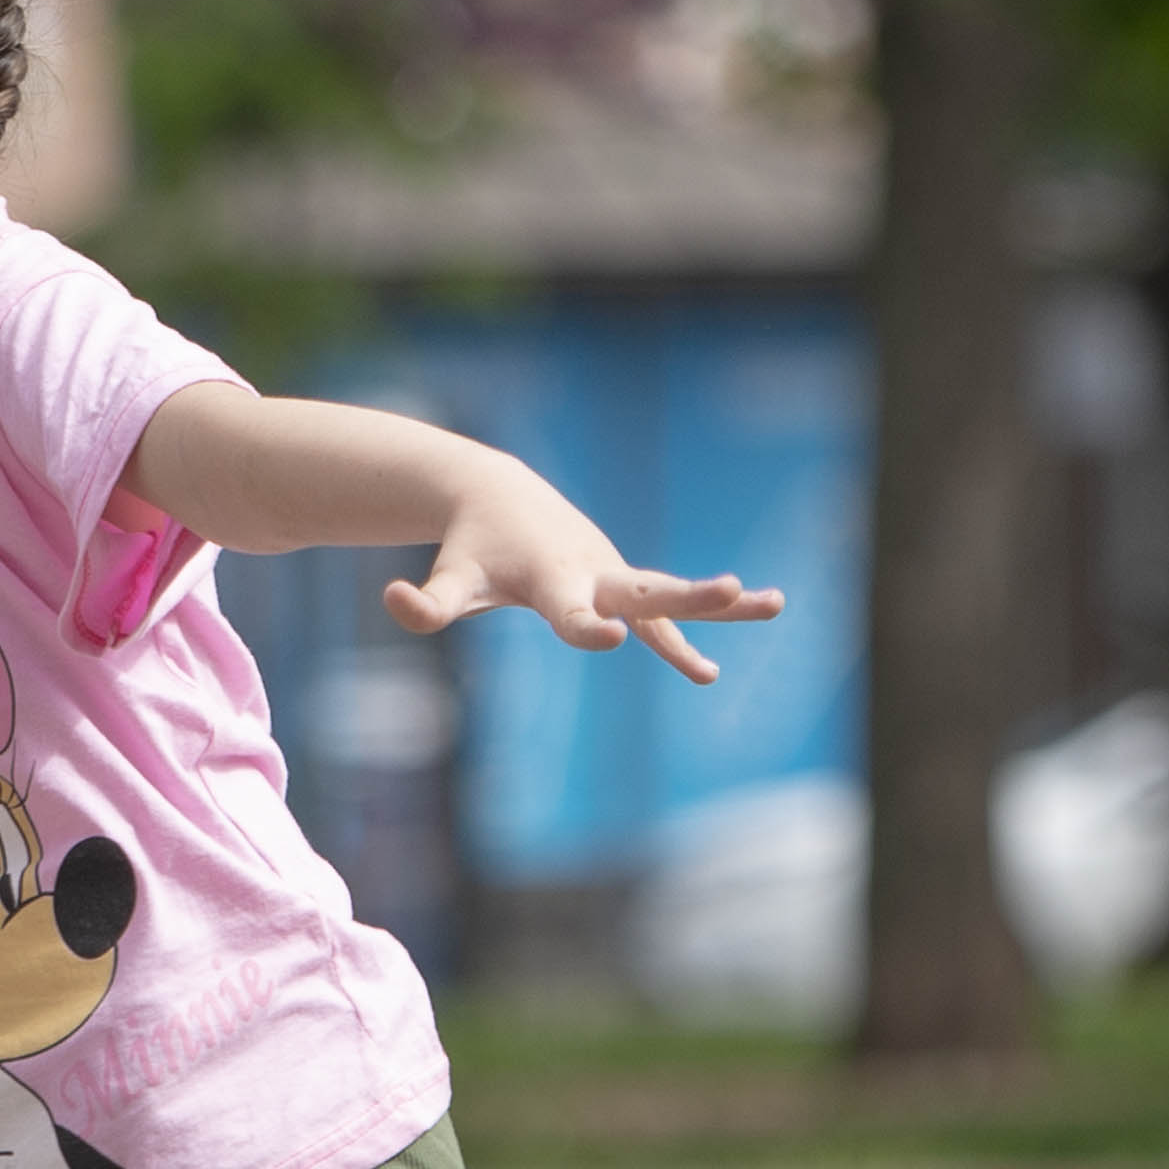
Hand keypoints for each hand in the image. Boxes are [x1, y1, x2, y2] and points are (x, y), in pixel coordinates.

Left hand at [388, 482, 788, 685]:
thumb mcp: (449, 579)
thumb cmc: (471, 547)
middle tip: (730, 588)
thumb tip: (396, 601)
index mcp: (554, 580)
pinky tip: (708, 672)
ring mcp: (613, 579)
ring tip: (773, 602)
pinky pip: (662, 616)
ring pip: (670, 595)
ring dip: (719, 604)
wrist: (498, 496)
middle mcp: (593, 575)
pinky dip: (688, 639)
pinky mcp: (620, 586)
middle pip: (645, 591)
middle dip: (688, 598)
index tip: (610, 637)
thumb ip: (428, 604)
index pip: (573, 612)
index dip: (588, 626)